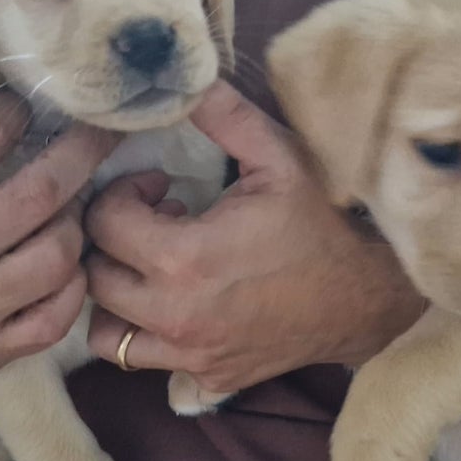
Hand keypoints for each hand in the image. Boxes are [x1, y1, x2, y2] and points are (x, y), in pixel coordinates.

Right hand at [0, 93, 118, 398]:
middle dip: (82, 150)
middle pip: (40, 194)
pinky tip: (65, 264)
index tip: (28, 102)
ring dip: (75, 224)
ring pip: (57, 256)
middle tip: (103, 128)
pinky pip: (58, 315)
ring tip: (70, 207)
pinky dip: (73, 286)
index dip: (14, 110)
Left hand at [85, 81, 424, 392]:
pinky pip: (144, 361)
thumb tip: (182, 83)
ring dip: (116, 296)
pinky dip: (145, 335)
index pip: (104, 224)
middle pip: (94, 277)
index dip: (122, 194)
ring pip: (105, 333)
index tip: (158, 187)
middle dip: (112, 241)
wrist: (366, 295)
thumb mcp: (278, 158)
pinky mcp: (205, 376)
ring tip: (151, 268)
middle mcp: (176, 315)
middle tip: (152, 222)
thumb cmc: (321, 223)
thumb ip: (224, 116)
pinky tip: (176, 304)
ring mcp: (189, 354)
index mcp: (185, 259)